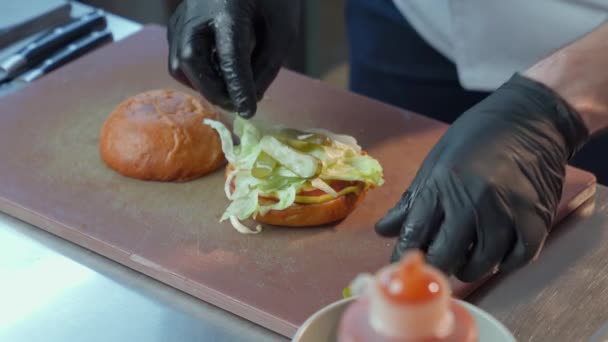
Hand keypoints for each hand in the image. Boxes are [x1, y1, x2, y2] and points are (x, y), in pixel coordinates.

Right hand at [167, 0, 300, 117]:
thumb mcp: (283, 30)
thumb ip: (267, 65)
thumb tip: (250, 98)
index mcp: (227, 7)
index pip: (230, 56)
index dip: (239, 88)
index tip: (249, 111)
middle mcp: (195, 10)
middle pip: (191, 62)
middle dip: (215, 91)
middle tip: (239, 104)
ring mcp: (181, 16)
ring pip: (180, 65)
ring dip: (204, 85)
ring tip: (231, 90)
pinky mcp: (177, 23)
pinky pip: (179, 59)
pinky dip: (198, 74)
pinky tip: (219, 75)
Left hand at [375, 74, 587, 281]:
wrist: (531, 117)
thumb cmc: (476, 137)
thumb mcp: (436, 161)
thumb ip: (412, 200)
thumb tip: (383, 230)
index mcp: (442, 185)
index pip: (415, 234)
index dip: (405, 254)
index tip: (400, 264)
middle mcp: (473, 201)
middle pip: (446, 256)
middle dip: (436, 266)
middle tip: (436, 263)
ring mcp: (506, 212)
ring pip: (481, 264)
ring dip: (469, 268)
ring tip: (465, 258)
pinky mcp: (536, 220)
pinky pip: (515, 260)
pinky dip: (503, 263)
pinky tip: (495, 252)